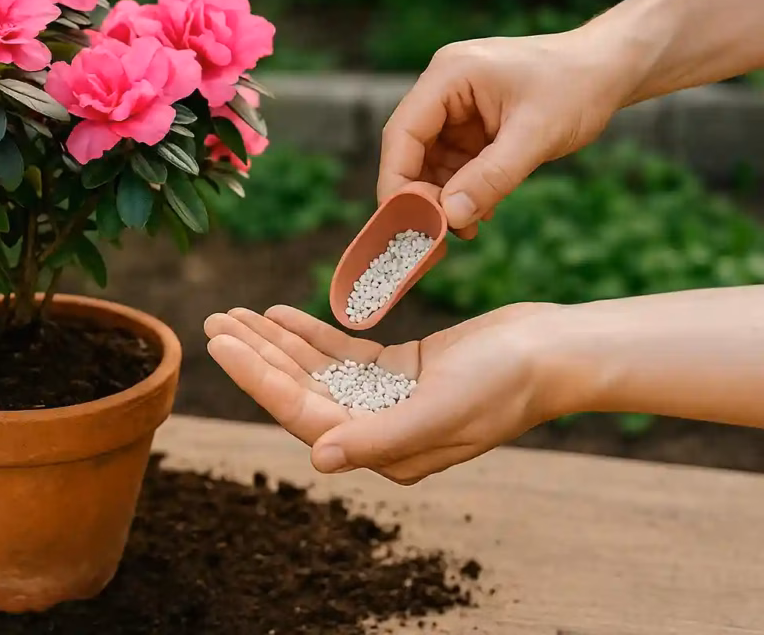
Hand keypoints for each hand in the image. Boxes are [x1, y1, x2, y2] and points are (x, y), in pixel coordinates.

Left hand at [204, 303, 574, 483]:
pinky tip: (278, 312)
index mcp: (384, 450)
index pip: (304, 413)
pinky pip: (342, 352)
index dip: (258, 379)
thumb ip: (379, 437)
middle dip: (256, 356)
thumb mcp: (442, 409)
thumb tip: (319, 458)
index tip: (221, 344)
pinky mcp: (401, 370)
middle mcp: (379, 430)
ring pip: (316, 369)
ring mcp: (388, 399)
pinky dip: (310, 334)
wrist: (555, 352)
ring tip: (236, 313)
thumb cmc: (508, 382)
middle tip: (215, 321)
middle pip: (301, 390)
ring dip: (275, 342)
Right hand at [379, 31, 630, 236]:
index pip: (403, 133)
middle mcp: (445, 87)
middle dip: (422, 193)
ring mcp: (458, 105)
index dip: (397, 180)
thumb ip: (490, 178)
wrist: (611, 68)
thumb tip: (450, 217)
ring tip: (468, 227)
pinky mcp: (473, 123)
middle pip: (411, 149)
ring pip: (431, 160)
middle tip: (437, 232)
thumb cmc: (578, 87)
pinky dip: (463, 189)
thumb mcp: (536, 136)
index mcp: (450, 74)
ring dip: (444, 196)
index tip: (404, 222)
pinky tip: (482, 210)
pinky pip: (455, 162)